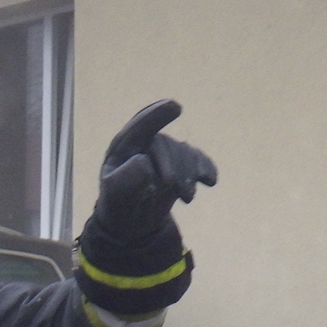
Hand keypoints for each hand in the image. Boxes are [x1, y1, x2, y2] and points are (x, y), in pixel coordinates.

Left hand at [94, 100, 216, 241]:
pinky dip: (206, 169)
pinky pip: (199, 159)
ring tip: (187, 199)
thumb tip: (144, 160)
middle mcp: (145, 144)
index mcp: (124, 147)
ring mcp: (166, 152)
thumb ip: (126, 178)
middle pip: (165, 145)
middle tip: (175, 190)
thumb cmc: (119, 203)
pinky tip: (210, 181)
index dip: (156, 116)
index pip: (139, 128)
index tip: (174, 106)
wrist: (132, 220)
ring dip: (188, 174)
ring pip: (184, 152)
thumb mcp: (116, 194)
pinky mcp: (182, 163)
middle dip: (173, 166)